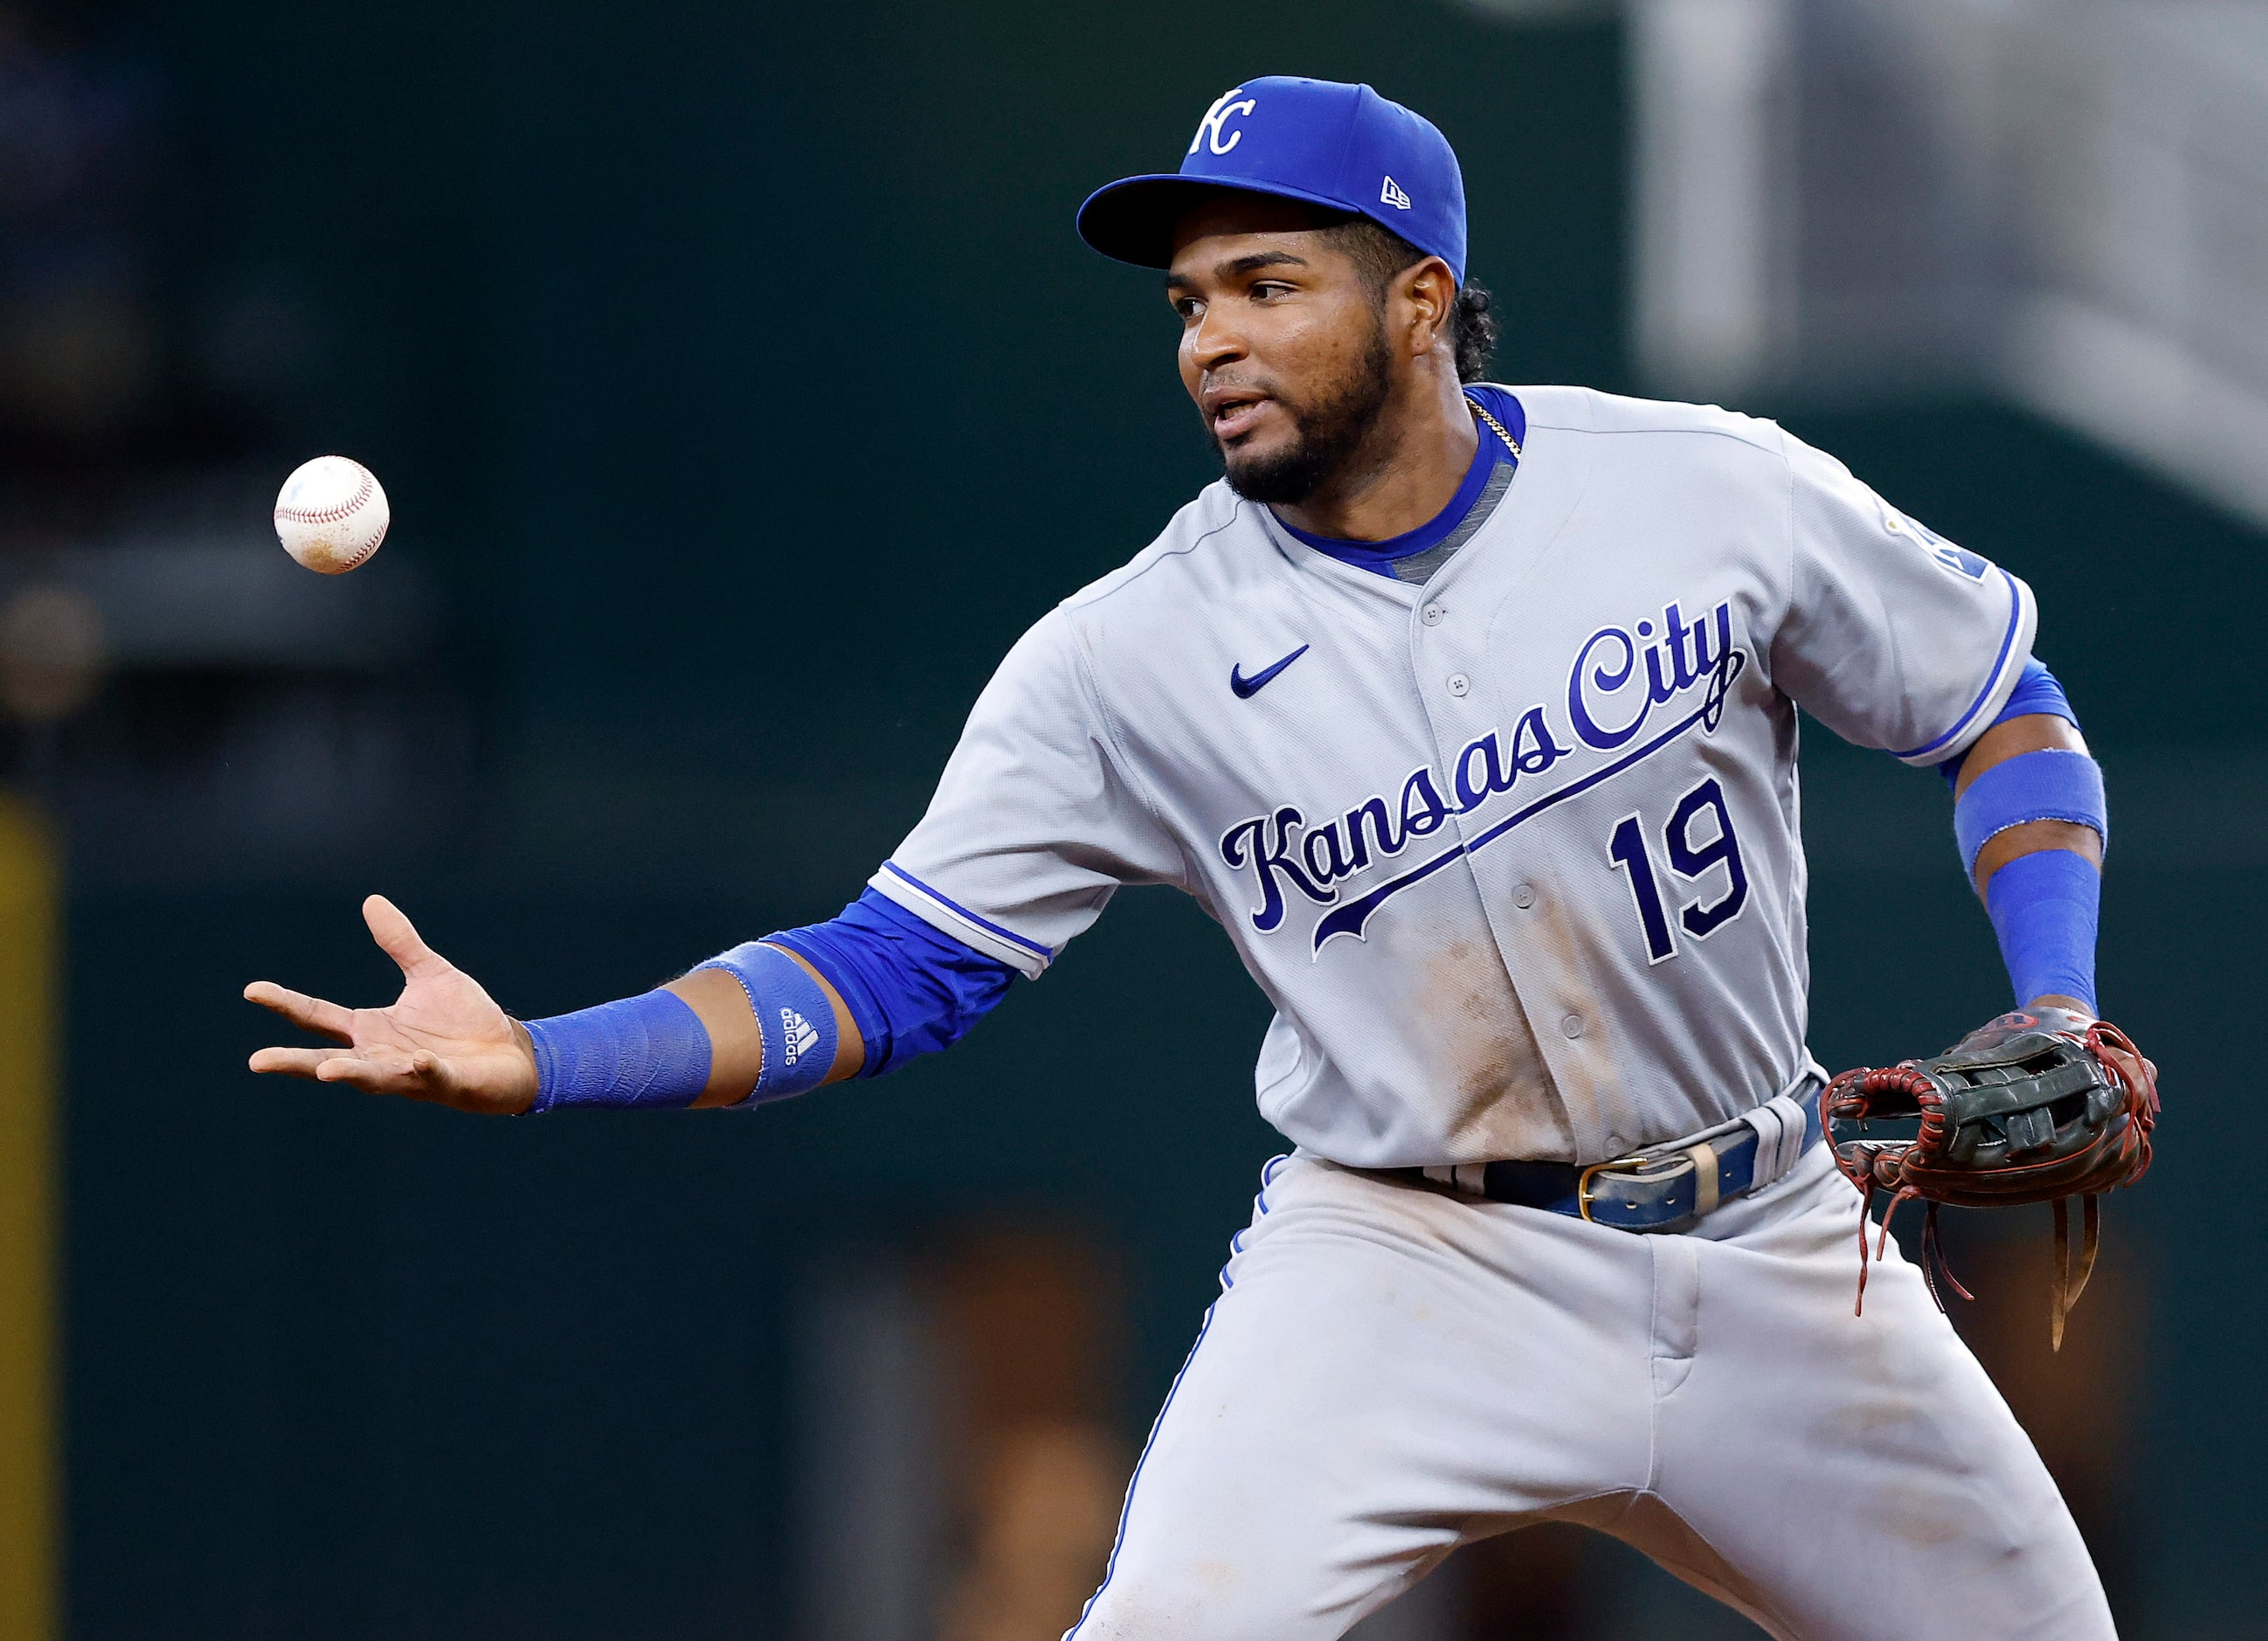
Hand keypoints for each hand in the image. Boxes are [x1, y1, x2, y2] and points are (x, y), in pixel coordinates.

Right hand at [244, 895, 539, 1114]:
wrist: (510, 1052)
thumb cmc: (465, 1020)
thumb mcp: (429, 974)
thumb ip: (399, 943)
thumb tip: (372, 901)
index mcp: (371, 1031)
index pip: (319, 1018)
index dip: (286, 1003)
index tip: (251, 990)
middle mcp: (382, 1056)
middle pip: (329, 1060)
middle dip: (294, 1063)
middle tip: (257, 1061)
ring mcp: (411, 1074)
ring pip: (375, 1077)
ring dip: (353, 1073)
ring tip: (328, 1071)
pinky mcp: (446, 1082)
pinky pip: (431, 1076)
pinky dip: (424, 1070)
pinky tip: (417, 1060)